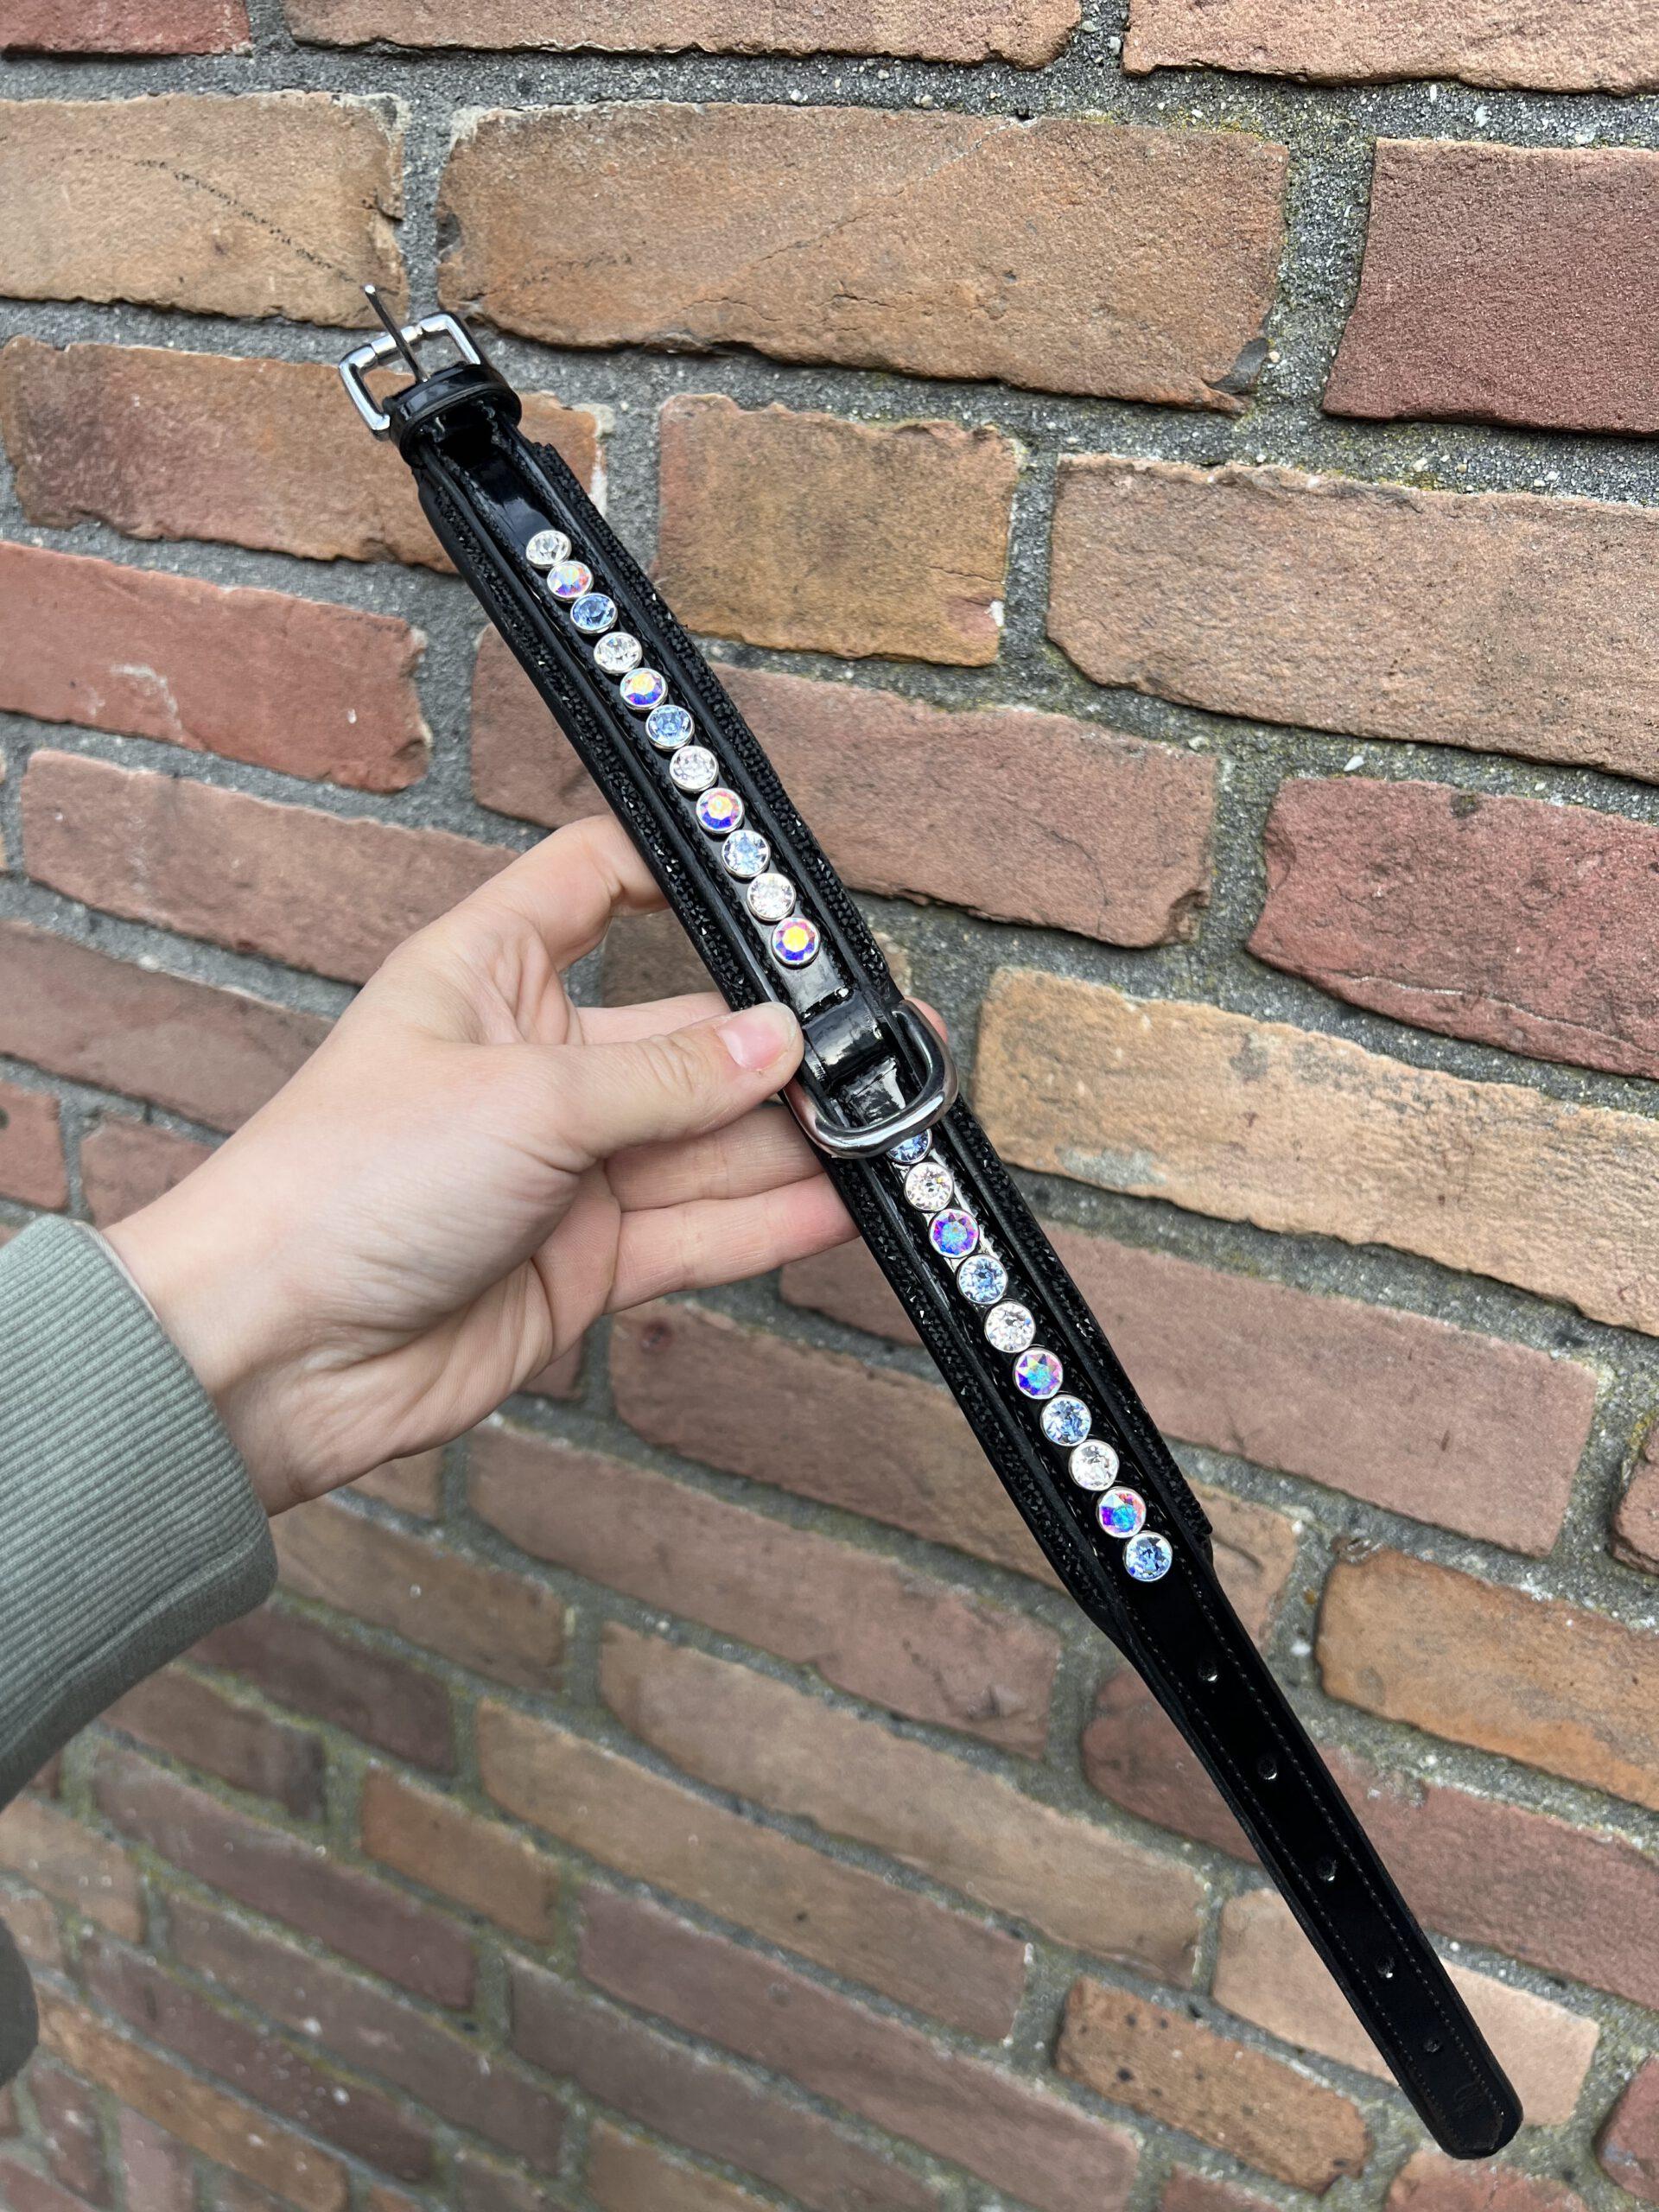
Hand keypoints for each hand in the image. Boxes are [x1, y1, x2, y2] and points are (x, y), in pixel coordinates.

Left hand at [106, 814, 856, 1514]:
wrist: (275, 1354)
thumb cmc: (345, 1185)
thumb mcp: (526, 1101)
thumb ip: (668, 1081)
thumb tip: (776, 1045)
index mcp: (491, 975)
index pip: (595, 885)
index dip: (683, 874)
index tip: (781, 886)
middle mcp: (535, 1065)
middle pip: (684, 1035)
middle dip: (782, 1044)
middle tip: (891, 1043)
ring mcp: (564, 1168)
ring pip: (705, 1142)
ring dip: (795, 1138)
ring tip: (895, 1125)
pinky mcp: (584, 1261)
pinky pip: (697, 1231)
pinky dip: (768, 1222)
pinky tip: (846, 1206)